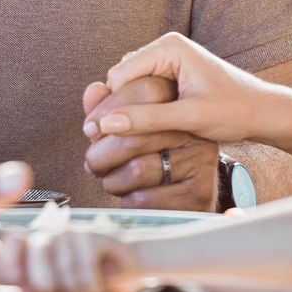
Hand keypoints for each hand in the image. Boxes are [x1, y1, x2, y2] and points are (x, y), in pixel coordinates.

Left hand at [80, 75, 218, 210]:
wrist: (188, 187)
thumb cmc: (151, 150)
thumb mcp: (130, 121)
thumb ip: (110, 105)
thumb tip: (94, 91)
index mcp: (179, 102)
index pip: (144, 91)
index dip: (107, 109)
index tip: (90, 128)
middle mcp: (194, 127)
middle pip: (134, 135)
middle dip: (100, 154)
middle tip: (93, 163)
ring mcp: (201, 159)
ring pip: (137, 170)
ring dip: (113, 181)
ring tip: (111, 180)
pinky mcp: (200, 191)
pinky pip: (147, 198)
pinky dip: (128, 200)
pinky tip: (131, 194)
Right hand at [87, 32, 286, 144]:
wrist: (264, 113)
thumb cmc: (236, 111)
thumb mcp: (190, 118)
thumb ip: (148, 120)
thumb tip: (108, 124)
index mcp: (169, 48)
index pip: (119, 76)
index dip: (109, 106)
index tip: (100, 136)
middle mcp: (165, 47)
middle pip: (121, 79)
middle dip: (117, 108)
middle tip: (103, 140)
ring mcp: (168, 59)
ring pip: (130, 87)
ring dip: (128, 110)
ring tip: (126, 137)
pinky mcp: (172, 73)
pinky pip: (143, 91)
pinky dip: (141, 110)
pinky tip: (143, 130)